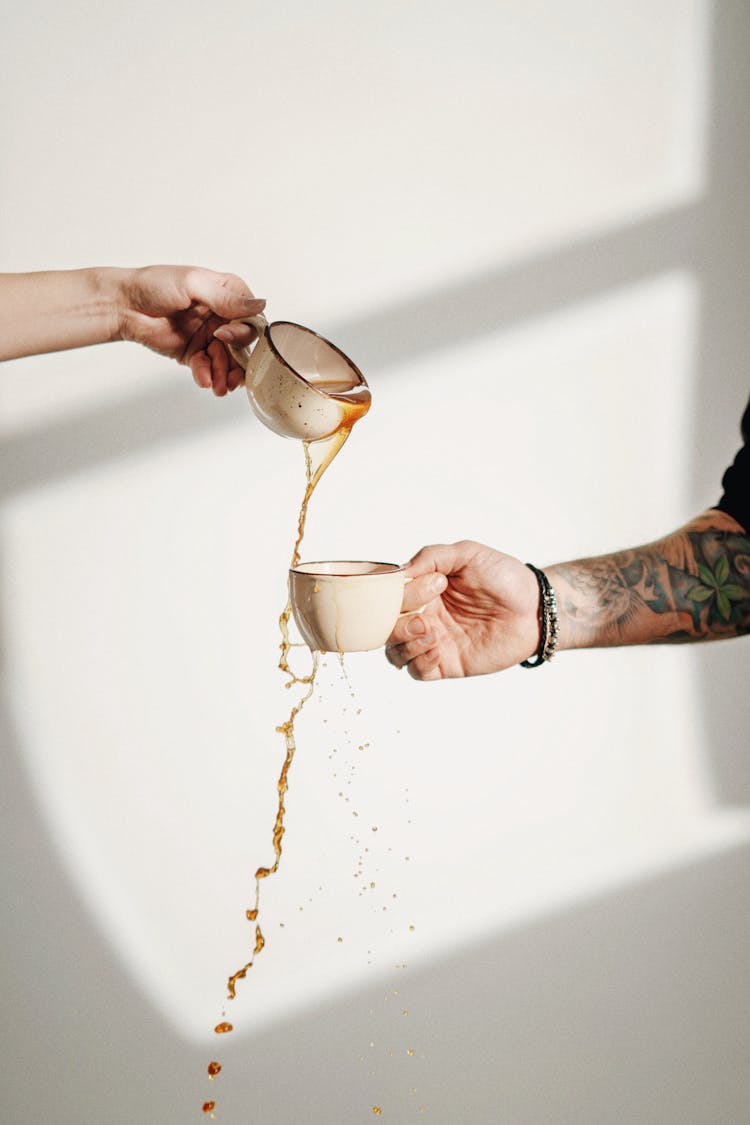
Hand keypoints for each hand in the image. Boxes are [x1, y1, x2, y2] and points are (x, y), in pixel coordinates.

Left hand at [118, 265, 264, 394]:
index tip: (225, 335)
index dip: (244, 332)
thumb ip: (226, 298)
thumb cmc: (153, 284)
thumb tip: (260, 305)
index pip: (251, 317)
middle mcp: (221, 316)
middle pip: (242, 345)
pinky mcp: (194, 354)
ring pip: (228, 361)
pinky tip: (203, 379)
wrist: (124, 305)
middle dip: (237, 360)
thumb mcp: (193, 284)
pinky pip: (208, 369)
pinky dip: (207, 376)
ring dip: (226, 375)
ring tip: (219, 386)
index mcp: (226, 294)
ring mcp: (209, 337)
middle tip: (228, 370)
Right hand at [385, 541, 540, 680]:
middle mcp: (423, 615)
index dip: (400, 594)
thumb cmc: (505, 577)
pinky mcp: (447, 663)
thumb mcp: (468, 553)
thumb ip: (433, 555)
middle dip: (397, 623)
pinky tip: (438, 650)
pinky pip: (416, 671)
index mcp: (422, 590)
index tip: (433, 586)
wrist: (535, 608)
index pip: (390, 596)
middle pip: (385, 626)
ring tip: (431, 634)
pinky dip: (419, 662)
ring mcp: (434, 641)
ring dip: (404, 643)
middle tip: (426, 617)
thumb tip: (402, 570)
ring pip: (394, 651)